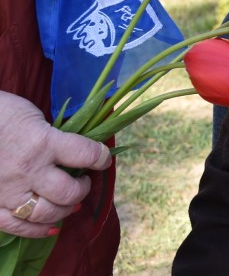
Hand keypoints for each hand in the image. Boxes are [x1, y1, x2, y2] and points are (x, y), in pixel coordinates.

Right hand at [0, 91, 110, 237]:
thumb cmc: (4, 114)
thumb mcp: (35, 117)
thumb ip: (55, 137)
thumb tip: (76, 152)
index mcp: (43, 142)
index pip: (86, 155)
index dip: (101, 157)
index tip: (103, 159)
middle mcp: (29, 169)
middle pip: (68, 192)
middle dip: (82, 189)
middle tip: (82, 182)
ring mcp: (9, 190)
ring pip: (46, 212)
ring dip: (65, 209)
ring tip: (70, 202)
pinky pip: (16, 225)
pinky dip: (37, 230)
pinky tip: (52, 227)